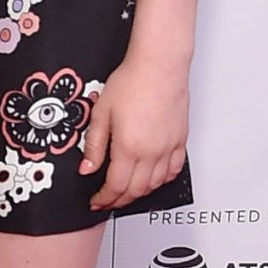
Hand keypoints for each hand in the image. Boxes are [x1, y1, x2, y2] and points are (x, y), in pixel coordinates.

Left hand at [80, 58, 188, 211]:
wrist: (159, 65)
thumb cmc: (132, 82)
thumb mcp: (101, 113)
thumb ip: (94, 146)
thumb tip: (87, 168)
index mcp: (129, 147)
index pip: (116, 186)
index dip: (104, 198)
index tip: (96, 201)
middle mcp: (152, 152)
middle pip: (136, 190)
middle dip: (119, 200)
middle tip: (108, 200)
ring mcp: (169, 147)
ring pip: (155, 184)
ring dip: (139, 193)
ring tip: (126, 192)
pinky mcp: (180, 140)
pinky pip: (173, 170)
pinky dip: (162, 180)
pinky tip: (153, 179)